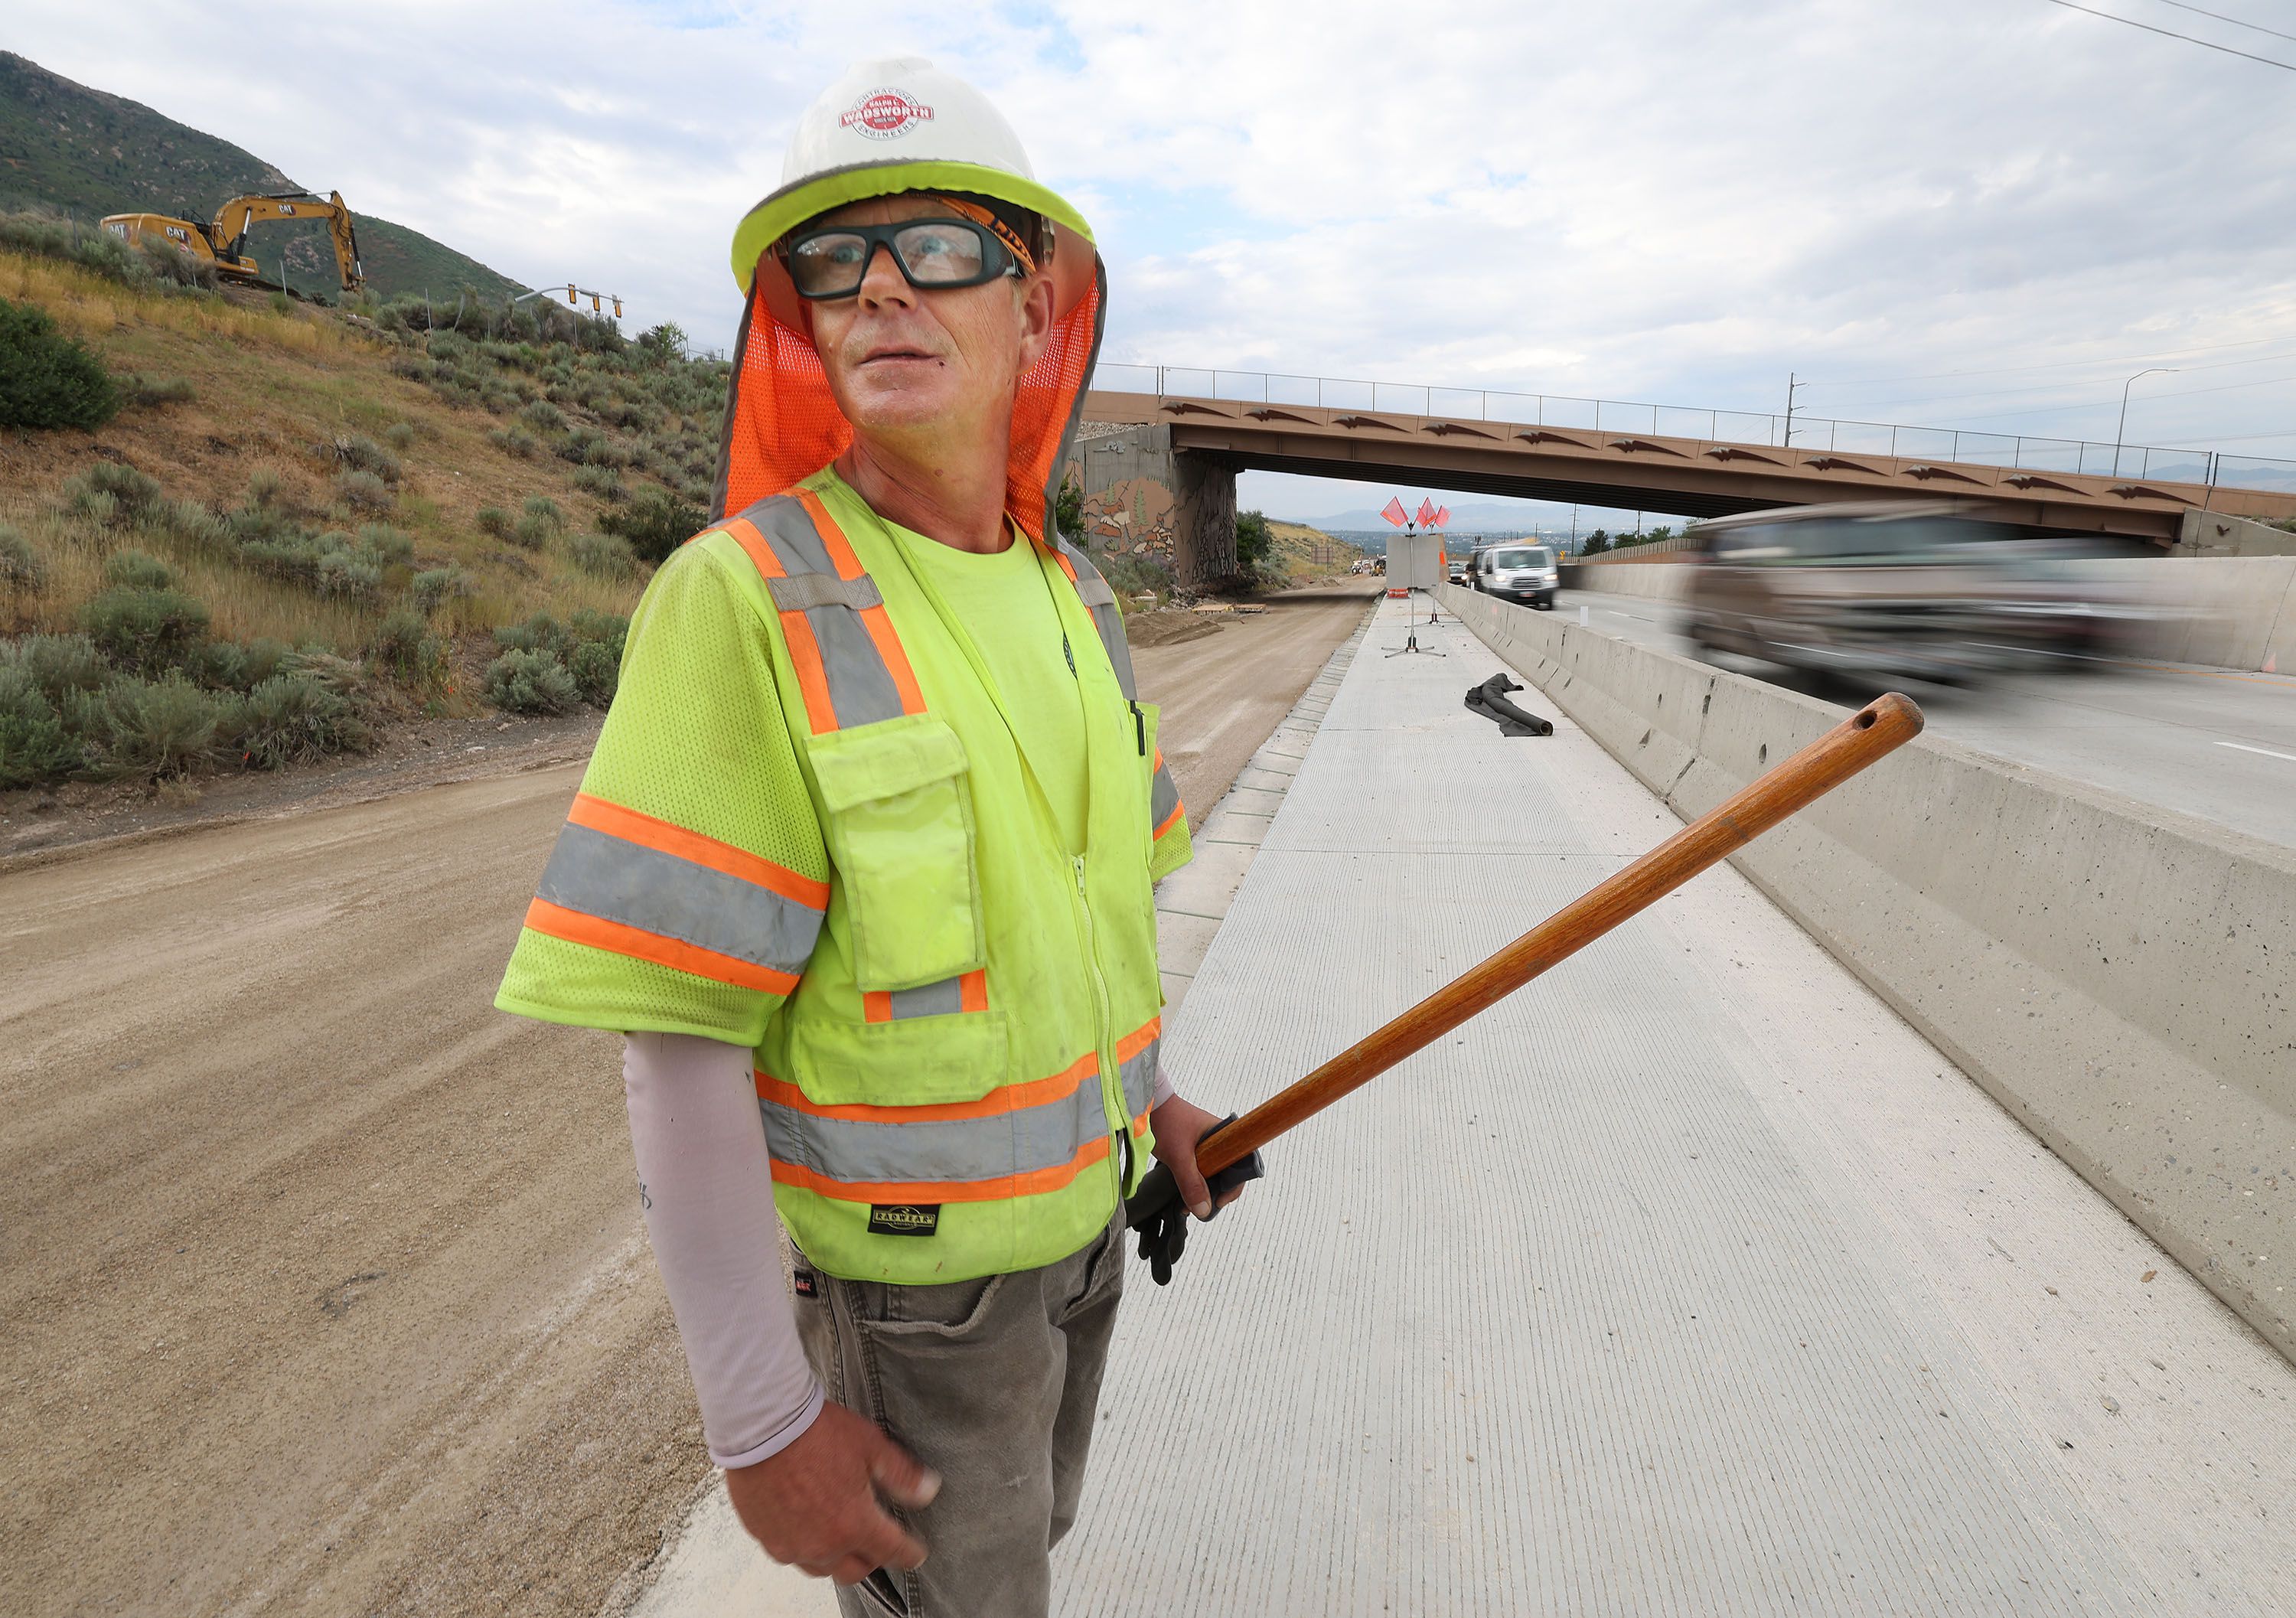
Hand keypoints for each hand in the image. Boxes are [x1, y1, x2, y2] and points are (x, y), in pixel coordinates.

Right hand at [723, 1401, 938, 1584]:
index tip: (915, 1554)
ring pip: (823, 1568)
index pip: (892, 1551)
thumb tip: (928, 1490)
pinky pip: (791, 1555)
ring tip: (841, 1537)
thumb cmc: (815, 1432)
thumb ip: (902, 1474)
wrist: (762, 1426)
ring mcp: (792, 1545)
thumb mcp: (871, 1446)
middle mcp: (823, 1544)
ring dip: (837, 1557)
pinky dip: (805, 1548)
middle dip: (872, 1559)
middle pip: (857, 1570)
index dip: (909, 1554)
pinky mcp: (766, 1538)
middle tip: (876, 1542)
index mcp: (855, 1523)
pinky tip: (807, 1530)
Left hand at [1149, 1093, 1248, 1220]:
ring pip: (1212, 1173)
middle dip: (1215, 1192)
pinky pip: (1200, 1169)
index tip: (1219, 1201)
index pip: (1242, 1166)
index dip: (1233, 1186)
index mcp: (1226, 1136)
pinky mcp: (1193, 1148)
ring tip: (1187, 1204)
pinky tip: (1182, 1194)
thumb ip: (1191, 1183)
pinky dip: (1193, 1183)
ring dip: (1202, 1190)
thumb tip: (1203, 1210)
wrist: (1145, 1104)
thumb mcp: (1179, 1156)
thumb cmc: (1166, 1121)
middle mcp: (1220, 1140)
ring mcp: (1206, 1144)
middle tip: (1200, 1206)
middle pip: (1227, 1173)